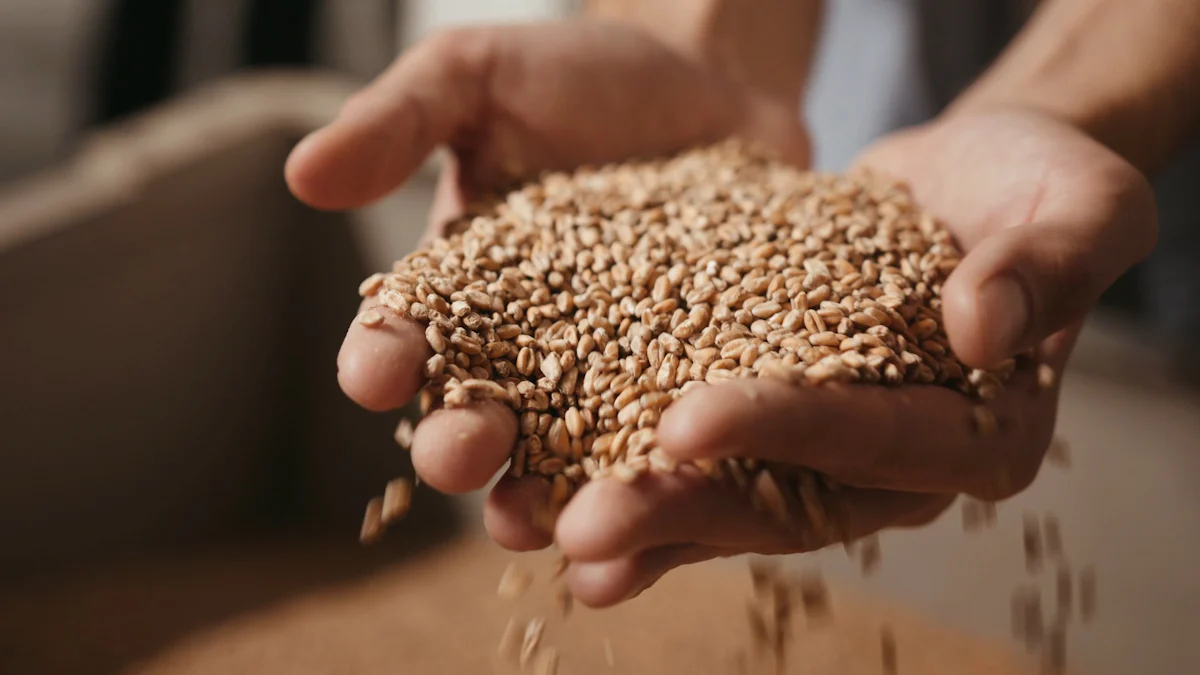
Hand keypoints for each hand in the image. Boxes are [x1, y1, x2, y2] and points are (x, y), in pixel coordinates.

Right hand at [284, 18, 807, 586]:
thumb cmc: (586, 76)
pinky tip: (657, 506)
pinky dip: (656, 478)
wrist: (714, 82)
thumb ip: (397, 124)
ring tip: (536, 519)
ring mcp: (610, 373)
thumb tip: (302, 175)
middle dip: (457, 442)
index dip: (384, 356)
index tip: (376, 371)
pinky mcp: (688, 384)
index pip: (404, 334)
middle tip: (459, 454)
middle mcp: (525, 347)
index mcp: (459, 288)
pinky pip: (667, 443)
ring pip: (564, 455)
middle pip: (476, 414)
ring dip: (543, 492)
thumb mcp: (479, 76)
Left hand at [538, 107, 1155, 606]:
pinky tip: (552, 495)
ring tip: (541, 530)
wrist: (962, 181)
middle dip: (678, 509)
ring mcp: (826, 453)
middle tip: (581, 524)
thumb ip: (1046, 267)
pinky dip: (631, 475)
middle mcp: (898, 466)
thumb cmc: (1031, 185)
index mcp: (981, 436)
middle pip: (783, 500)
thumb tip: (983, 327)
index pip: (874, 438)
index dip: (781, 431)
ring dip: (633, 514)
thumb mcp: (1077, 204)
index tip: (686, 420)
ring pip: (724, 497)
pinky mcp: (772, 424)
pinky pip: (697, 460)